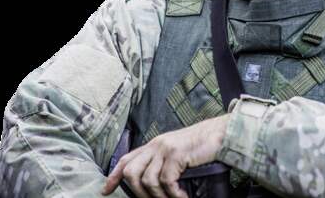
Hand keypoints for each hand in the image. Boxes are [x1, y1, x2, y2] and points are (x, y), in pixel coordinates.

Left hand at [101, 114, 229, 197]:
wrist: (219, 133)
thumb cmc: (200, 147)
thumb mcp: (176, 153)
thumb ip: (161, 163)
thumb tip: (152, 185)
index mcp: (153, 146)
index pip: (126, 160)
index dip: (113, 176)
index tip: (105, 190)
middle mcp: (155, 145)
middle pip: (130, 172)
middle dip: (137, 193)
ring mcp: (165, 148)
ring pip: (147, 180)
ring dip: (158, 197)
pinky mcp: (177, 154)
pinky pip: (166, 181)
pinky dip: (173, 194)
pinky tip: (183, 196)